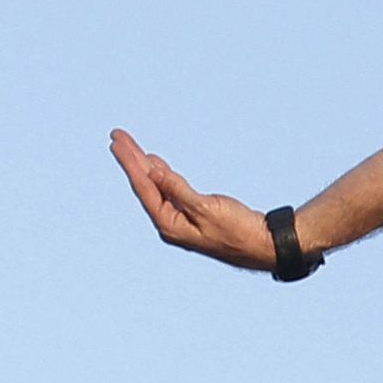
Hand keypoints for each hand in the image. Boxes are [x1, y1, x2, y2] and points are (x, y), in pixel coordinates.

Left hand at [112, 129, 272, 270]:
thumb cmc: (238, 231)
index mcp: (169, 225)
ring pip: (157, 187)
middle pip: (146, 186)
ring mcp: (182, 221)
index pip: (144, 187)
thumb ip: (177, 189)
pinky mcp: (194, 217)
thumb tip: (152, 171)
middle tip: (117, 136)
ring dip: (145, 166)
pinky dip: (163, 176)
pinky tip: (156, 166)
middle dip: (132, 160)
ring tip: (130, 147)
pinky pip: (170, 191)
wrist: (265, 246)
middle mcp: (170, 224)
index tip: (117, 142)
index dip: (130, 163)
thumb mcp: (205, 208)